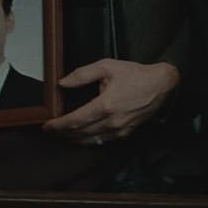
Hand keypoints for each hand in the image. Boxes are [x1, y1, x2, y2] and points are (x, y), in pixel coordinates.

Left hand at [41, 59, 177, 144]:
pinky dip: (89, 140)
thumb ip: (83, 74)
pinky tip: (82, 136)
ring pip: (90, 140)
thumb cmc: (135, 74)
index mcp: (105, 104)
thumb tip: (63, 83)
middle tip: (51, 130)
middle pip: (80, 133)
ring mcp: (119, 130)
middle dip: (63, 133)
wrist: (161, 85)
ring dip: (74, 139)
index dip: (58, 125)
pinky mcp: (125, 133)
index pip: (75, 120)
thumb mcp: (108, 66)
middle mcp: (111, 121)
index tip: (47, 125)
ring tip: (63, 134)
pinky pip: (102, 141)